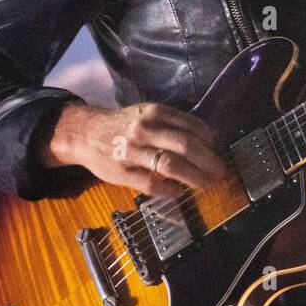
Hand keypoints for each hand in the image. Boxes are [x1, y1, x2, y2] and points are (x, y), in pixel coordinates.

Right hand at [43, 101, 227, 198]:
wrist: (86, 134)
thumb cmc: (124, 125)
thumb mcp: (146, 113)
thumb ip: (171, 123)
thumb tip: (206, 140)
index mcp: (153, 112)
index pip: (191, 126)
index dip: (209, 140)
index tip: (215, 149)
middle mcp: (144, 129)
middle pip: (185, 146)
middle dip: (208, 161)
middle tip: (220, 171)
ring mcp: (132, 152)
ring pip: (171, 165)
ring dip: (194, 177)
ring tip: (206, 184)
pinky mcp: (122, 173)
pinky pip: (151, 184)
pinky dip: (169, 190)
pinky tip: (179, 192)